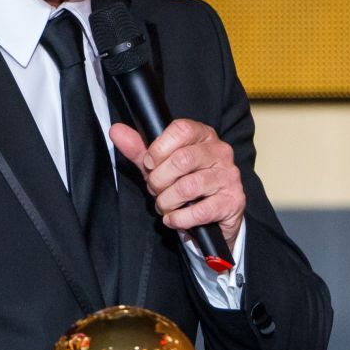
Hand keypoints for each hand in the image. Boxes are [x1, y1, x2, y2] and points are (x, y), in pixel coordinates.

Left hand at [111, 119, 244, 245]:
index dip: (159, 148)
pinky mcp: (232, 201)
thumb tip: (116, 131)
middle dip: (159, 180)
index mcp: (203, 136)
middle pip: (182, 160)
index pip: (181, 130)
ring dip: (167, 202)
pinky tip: (175, 219)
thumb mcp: (161, 165)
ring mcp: (228, 176)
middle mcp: (220, 152)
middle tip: (156, 190)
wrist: (215, 216)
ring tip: (165, 206)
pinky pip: (199, 211)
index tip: (150, 164)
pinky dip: (179, 219)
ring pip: (188, 187)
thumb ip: (139, 150)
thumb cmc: (186, 184)